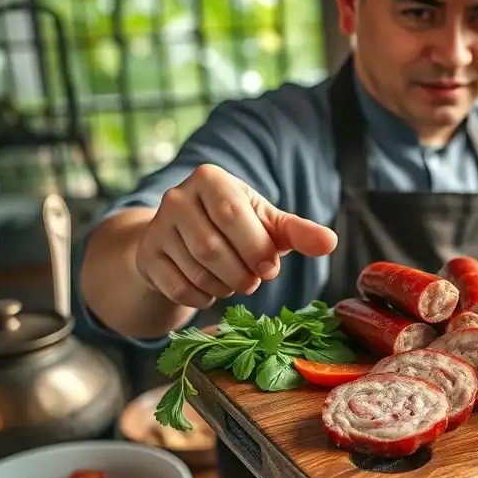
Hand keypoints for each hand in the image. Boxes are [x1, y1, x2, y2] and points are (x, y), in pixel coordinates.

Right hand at [135, 164, 337, 307]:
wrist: (187, 240)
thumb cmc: (238, 229)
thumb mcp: (269, 224)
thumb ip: (299, 232)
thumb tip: (330, 242)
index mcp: (210, 179)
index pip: (233, 215)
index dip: (256, 247)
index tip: (271, 268)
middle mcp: (176, 197)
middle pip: (212, 247)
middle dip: (241, 272)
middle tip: (255, 281)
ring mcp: (156, 227)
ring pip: (196, 270)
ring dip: (225, 286)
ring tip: (236, 282)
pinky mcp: (146, 257)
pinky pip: (179, 288)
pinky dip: (204, 298)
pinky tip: (212, 290)